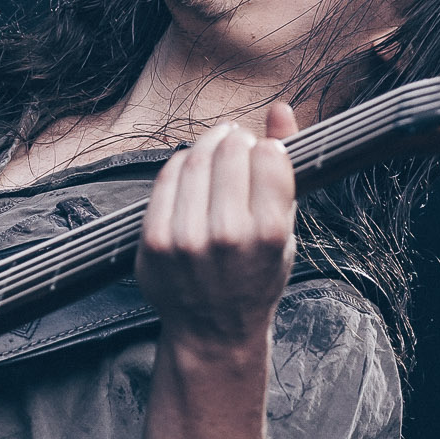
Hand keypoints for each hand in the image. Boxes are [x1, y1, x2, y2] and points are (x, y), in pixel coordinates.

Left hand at [136, 102, 297, 350]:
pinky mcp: (153, 240)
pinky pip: (165, 178)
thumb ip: (285, 166)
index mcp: (269, 234)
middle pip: (230, 152)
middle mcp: (227, 236)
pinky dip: (179, 164)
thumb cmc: (256, 277)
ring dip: (207, 146)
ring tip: (215, 155)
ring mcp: (185, 239)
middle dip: (236, 141)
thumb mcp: (286, 229)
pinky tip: (190, 171)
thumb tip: (281, 108)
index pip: (269, 156)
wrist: (213, 330)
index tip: (264, 153)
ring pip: (194, 159)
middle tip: (237, 147)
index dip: (267, 147)